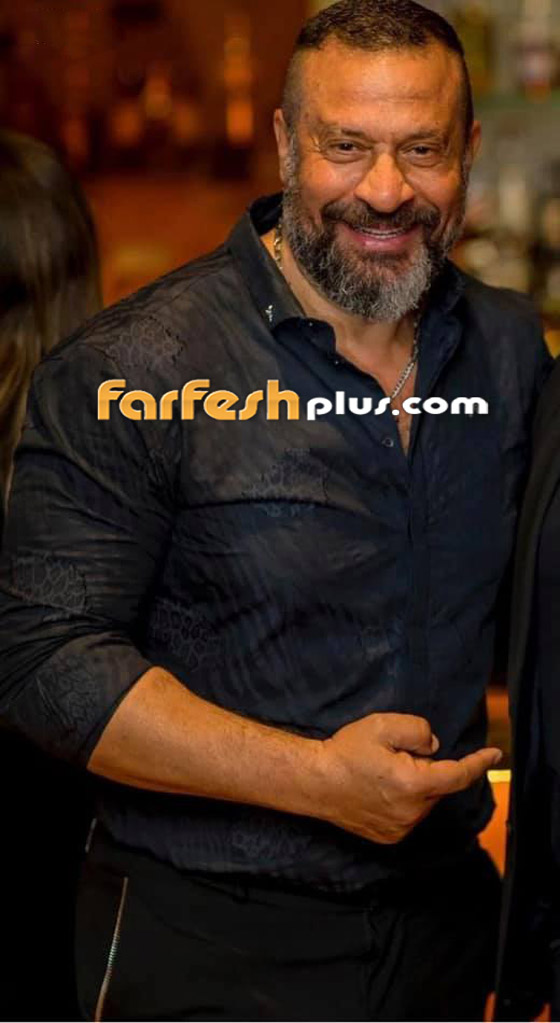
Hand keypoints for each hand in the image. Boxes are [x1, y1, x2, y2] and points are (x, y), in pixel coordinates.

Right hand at [314, 712, 500, 844]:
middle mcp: (411, 812)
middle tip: (396, 754)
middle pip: (438, 786)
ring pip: (424, 801)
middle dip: (428, 768)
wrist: (314, 782)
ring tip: (381, 773)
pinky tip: (379, 790)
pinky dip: (405, 801)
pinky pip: (409, 815)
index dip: (478, 763)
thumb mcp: (382, 725)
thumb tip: (433, 748)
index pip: (458, 774)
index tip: (494, 755)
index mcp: (414, 783)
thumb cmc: (346, 752)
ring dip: (416, 785)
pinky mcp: (389, 837)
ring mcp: (400, 828)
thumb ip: (417, 730)